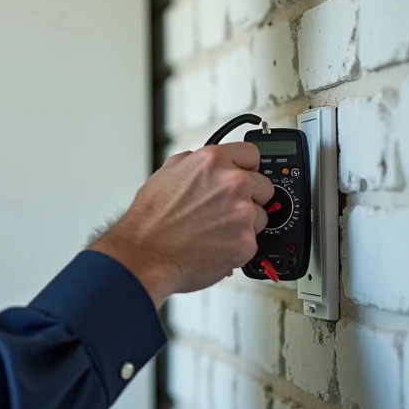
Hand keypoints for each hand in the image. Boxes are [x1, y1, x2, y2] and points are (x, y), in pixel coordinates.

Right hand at [88, 143, 274, 306]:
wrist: (144, 254)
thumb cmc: (150, 220)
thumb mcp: (167, 173)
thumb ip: (195, 163)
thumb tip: (210, 165)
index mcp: (212, 161)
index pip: (252, 154)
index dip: (246, 167)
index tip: (245, 176)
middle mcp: (232, 183)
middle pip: (264, 186)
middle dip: (248, 197)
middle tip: (224, 210)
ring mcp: (242, 212)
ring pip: (261, 216)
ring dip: (244, 223)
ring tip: (215, 230)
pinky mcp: (246, 241)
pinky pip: (254, 241)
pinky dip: (238, 245)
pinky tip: (215, 245)